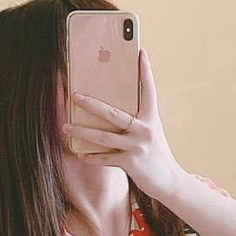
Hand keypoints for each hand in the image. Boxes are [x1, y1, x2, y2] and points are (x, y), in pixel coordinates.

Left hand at [62, 48, 184, 201]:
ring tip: (66, 127)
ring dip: (82, 132)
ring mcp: (137, 147)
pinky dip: (91, 157)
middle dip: (91, 104)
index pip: (149, 90)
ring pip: (103, 137)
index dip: (145, 72)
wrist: (169, 181)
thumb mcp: (151, 133)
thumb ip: (138, 121)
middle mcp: (145, 130)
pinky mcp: (130, 163)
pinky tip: (80, 155)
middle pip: (112, 113)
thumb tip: (114, 111)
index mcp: (151, 119)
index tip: (140, 53)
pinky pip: (105, 159)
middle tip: (74, 95)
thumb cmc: (156, 155)